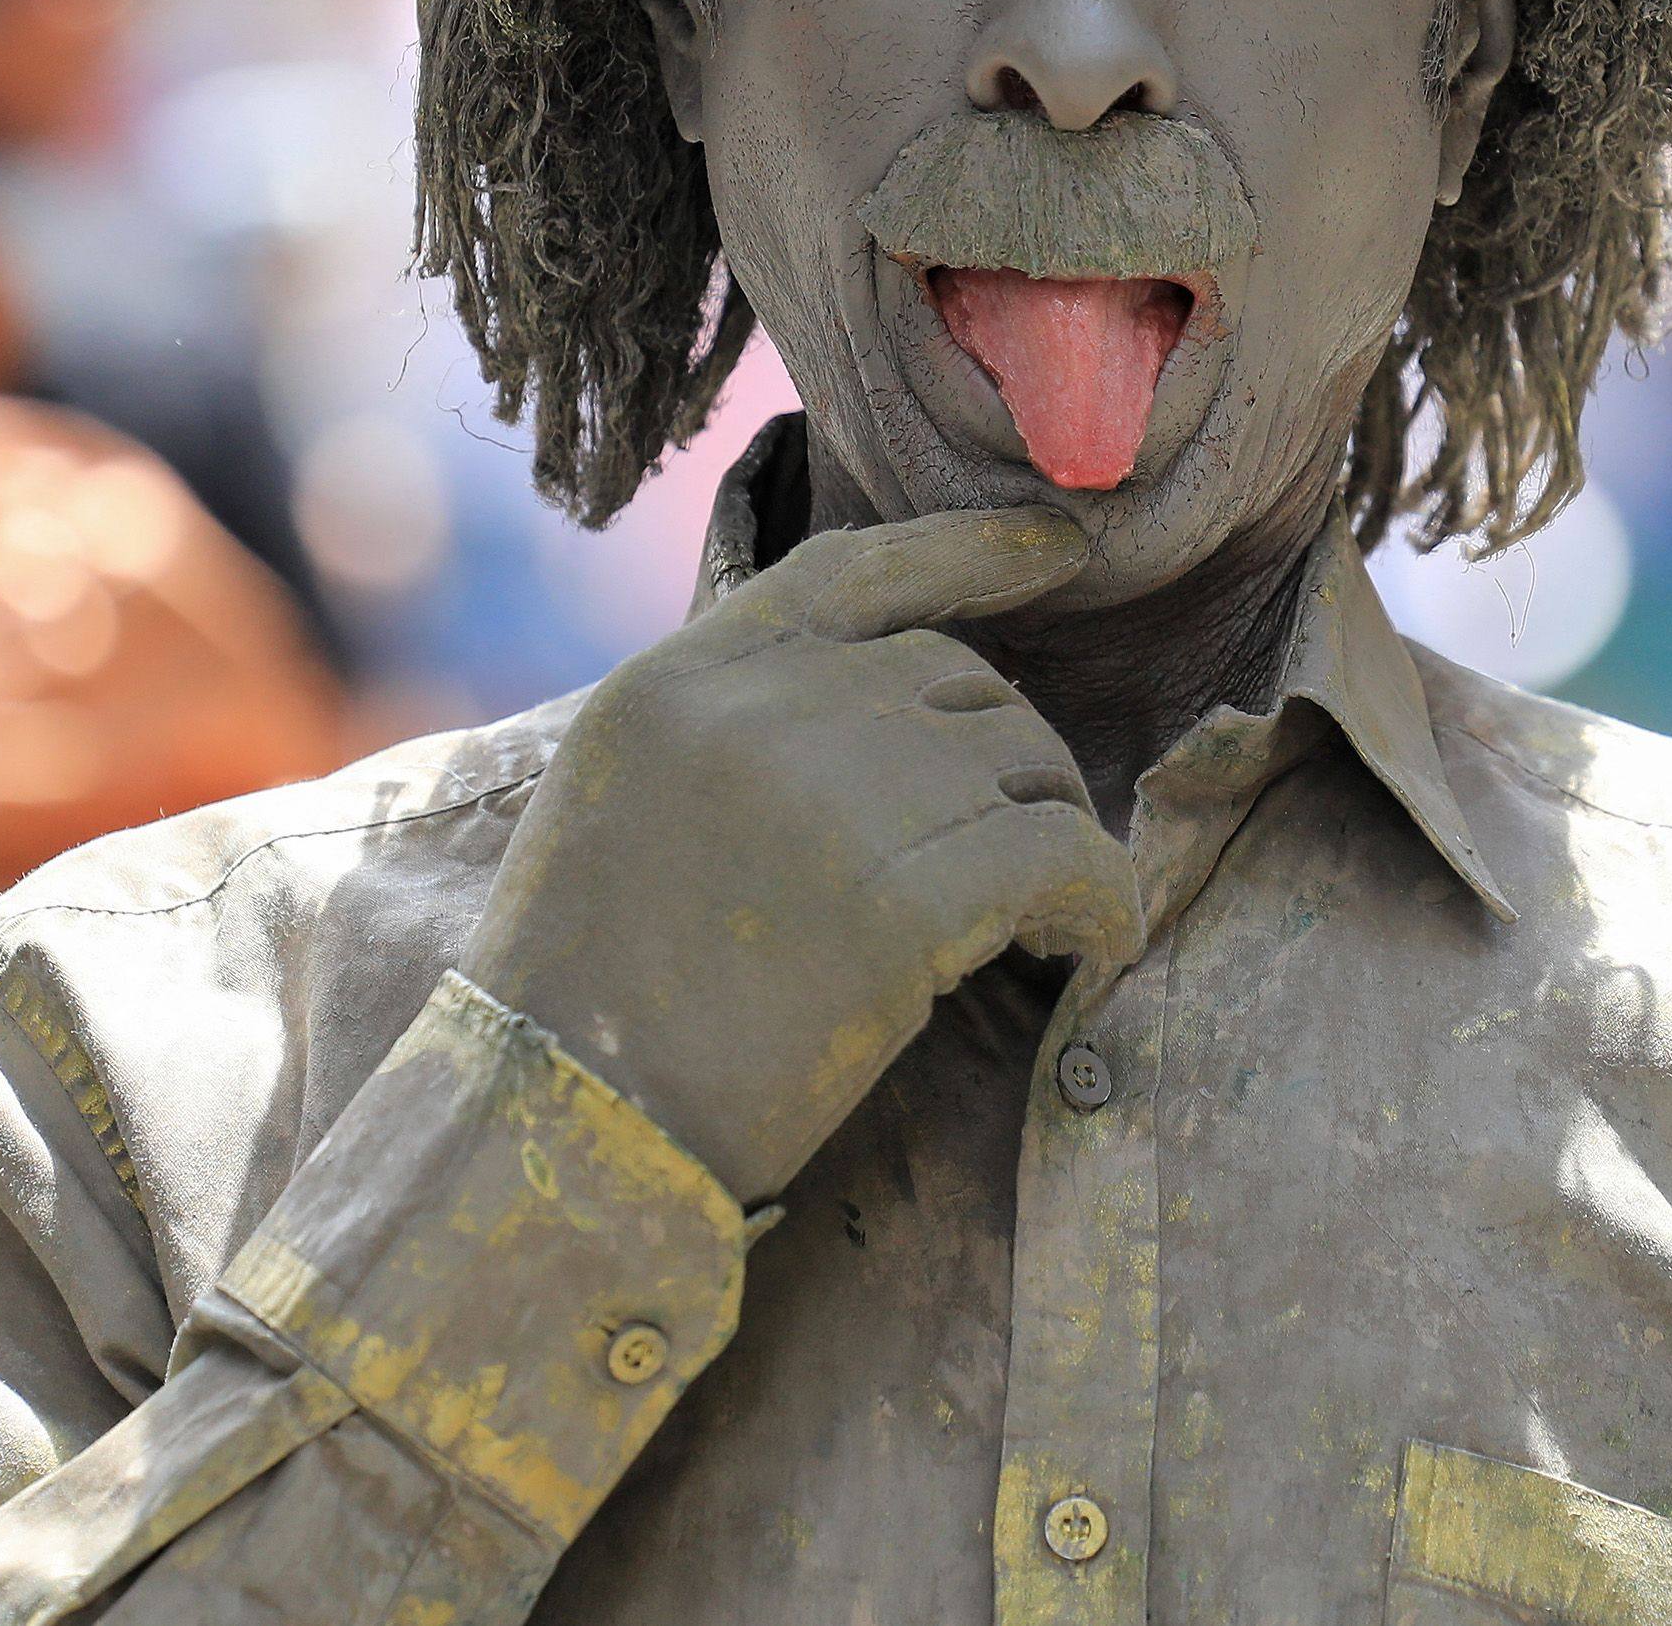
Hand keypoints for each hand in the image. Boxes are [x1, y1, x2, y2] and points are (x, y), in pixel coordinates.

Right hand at [461, 509, 1142, 1203]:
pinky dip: (1103, 903)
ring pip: (1025, 764)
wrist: (567, 1122)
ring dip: (1059, 833)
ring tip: (1054, 913)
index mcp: (682, 677)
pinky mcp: (906, 898)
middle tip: (1022, 848)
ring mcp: (837, 794)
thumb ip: (725, 724)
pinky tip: (1096, 949)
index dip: (971, 549)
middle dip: (1008, 756)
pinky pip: (1065, 858)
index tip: (1062, 548)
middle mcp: (764, 708)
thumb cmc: (585, 991)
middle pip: (959, 679)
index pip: (854, 570)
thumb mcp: (617, 796)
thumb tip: (875, 702)